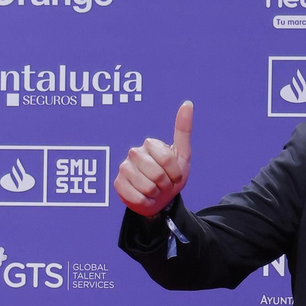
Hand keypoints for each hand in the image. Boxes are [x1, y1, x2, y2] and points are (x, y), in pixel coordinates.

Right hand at [116, 101, 192, 216]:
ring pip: (147, 187)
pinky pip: (138, 198)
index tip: (175, 175)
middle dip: (166, 184)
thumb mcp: (182, 155)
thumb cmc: (172, 177)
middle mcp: (134, 152)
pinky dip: (146, 201)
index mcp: (150, 144)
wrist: (160, 200)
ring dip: (156, 194)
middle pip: (157, 174)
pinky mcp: (117, 184)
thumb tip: (188, 103)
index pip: (167, 159)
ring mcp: (123, 168)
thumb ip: (183, 130)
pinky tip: (144, 197)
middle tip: (164, 184)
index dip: (176, 173)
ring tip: (155, 190)